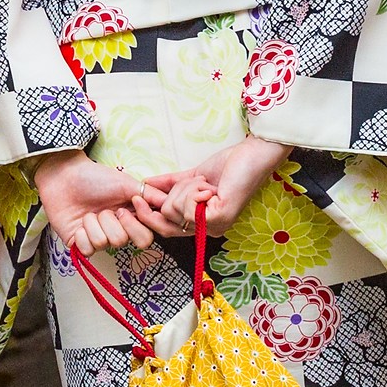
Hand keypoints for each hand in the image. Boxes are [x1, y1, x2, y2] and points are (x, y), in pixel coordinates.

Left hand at [33, 152, 167, 253]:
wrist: (64, 176)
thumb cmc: (94, 177)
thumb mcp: (127, 183)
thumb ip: (150, 196)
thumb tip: (170, 204)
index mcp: (130, 218)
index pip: (145, 238)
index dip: (136, 225)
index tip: (128, 206)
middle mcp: (115, 230)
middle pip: (124, 242)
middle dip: (112, 223)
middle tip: (104, 209)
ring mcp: (97, 238)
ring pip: (104, 244)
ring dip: (94, 223)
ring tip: (88, 212)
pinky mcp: (79, 243)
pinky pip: (87, 249)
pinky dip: (82, 233)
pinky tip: (79, 222)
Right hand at [157, 137, 290, 233]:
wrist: (250, 155)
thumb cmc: (227, 166)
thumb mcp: (191, 177)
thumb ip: (169, 184)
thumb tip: (145, 185)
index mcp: (202, 224)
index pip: (166, 228)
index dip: (147, 215)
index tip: (135, 197)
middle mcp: (208, 231)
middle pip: (166, 221)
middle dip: (169, 196)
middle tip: (182, 182)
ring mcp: (215, 227)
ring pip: (174, 211)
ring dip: (187, 188)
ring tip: (206, 183)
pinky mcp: (219, 218)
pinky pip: (188, 207)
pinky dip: (194, 189)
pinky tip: (212, 187)